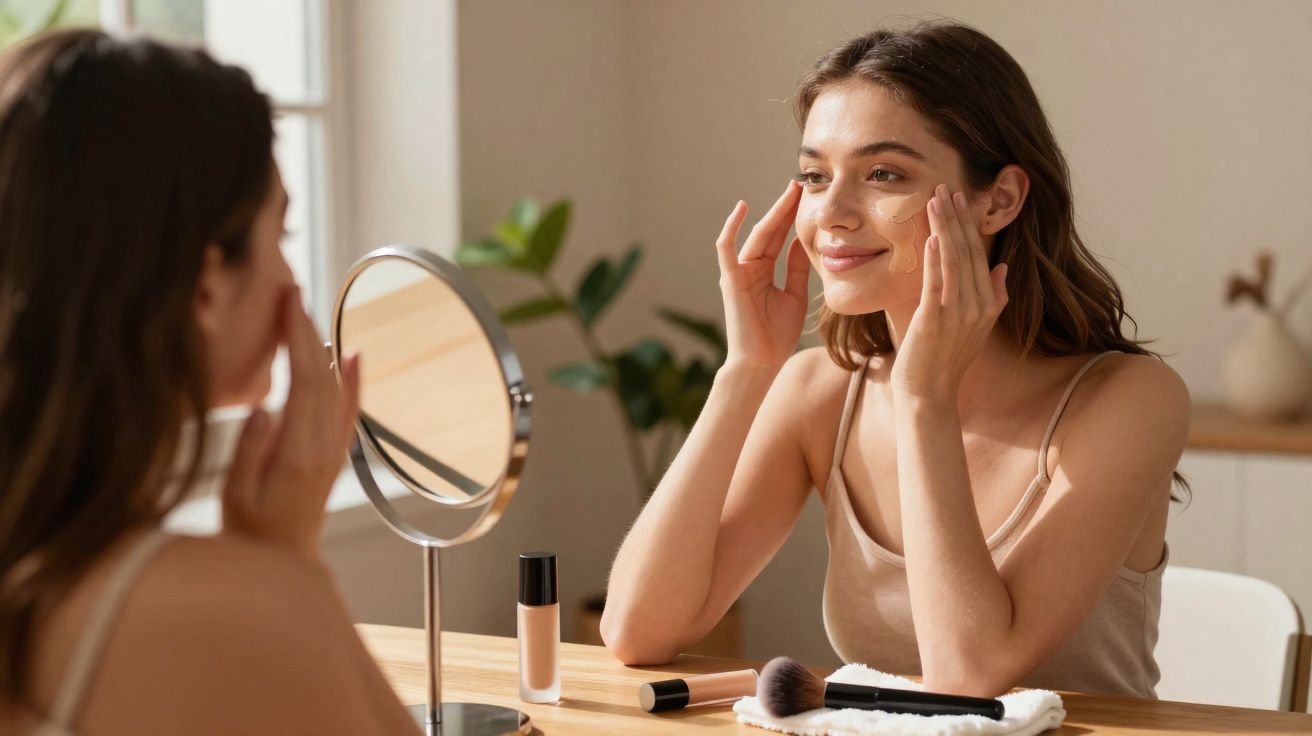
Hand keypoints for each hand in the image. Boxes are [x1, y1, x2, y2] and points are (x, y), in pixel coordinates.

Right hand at [222, 286, 360, 558]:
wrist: (284, 566)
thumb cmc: (251, 534)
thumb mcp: (236, 497)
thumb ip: (250, 450)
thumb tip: (266, 407)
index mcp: (299, 454)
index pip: (304, 381)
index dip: (298, 339)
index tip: (287, 304)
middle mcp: (324, 448)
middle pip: (322, 376)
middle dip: (307, 330)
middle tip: (292, 292)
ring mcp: (334, 450)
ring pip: (337, 387)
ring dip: (324, 345)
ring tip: (309, 310)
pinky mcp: (334, 454)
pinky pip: (347, 407)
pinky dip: (352, 376)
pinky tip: (352, 352)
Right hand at [715, 180, 810, 371]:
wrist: (762, 362)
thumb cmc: (777, 336)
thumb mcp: (795, 296)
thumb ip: (796, 269)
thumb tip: (800, 242)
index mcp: (765, 272)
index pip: (779, 238)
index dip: (791, 218)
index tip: (806, 198)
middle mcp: (751, 268)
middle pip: (769, 231)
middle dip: (784, 208)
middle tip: (799, 185)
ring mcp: (739, 272)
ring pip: (756, 235)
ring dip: (772, 213)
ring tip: (788, 192)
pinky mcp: (730, 279)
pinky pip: (726, 248)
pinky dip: (731, 228)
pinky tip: (741, 208)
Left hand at [891, 184, 1008, 400]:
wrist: (929, 394)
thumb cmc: (946, 360)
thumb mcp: (976, 328)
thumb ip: (993, 297)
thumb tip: (1001, 267)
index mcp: (989, 304)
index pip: (981, 255)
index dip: (970, 225)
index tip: (961, 199)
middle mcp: (979, 306)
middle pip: (969, 252)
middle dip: (958, 218)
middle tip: (947, 188)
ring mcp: (958, 314)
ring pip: (955, 261)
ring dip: (946, 228)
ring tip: (936, 200)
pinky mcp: (934, 321)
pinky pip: (937, 284)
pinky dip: (936, 259)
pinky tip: (934, 237)